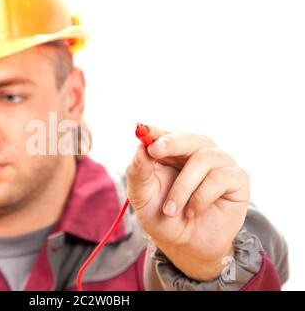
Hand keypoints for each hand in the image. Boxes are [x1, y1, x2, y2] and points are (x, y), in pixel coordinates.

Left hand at [126, 125, 249, 280]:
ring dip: (182, 187)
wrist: (187, 245)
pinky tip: (193, 211)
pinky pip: (219, 178)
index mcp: (172, 152)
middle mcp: (197, 152)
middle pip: (190, 138)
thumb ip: (139, 172)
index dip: (154, 131)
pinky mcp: (237, 178)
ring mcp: (219, 163)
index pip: (164, 134)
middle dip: (170, 143)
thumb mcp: (142, 198)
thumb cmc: (163, 216)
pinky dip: (201, 197)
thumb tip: (140, 147)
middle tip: (154, 151)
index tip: (141, 130)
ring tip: (171, 209)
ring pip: (203, 159)